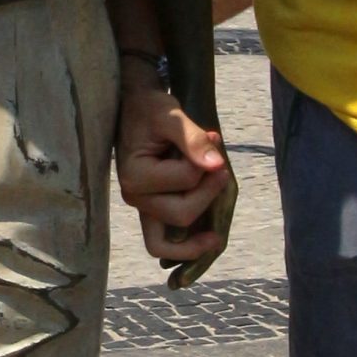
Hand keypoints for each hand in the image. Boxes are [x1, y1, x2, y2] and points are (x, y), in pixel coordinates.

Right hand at [114, 81, 234, 279]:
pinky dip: (185, 248)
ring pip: (171, 240)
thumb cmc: (152, 110)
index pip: (185, 181)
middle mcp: (134, 197)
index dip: (206, 163)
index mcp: (135, 176)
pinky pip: (163, 243)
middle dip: (208, 192)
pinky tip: (207, 243)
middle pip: (182, 214)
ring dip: (197, 235)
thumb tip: (217, 166)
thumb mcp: (172, 117)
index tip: (213, 137)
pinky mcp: (151, 210)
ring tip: (218, 235)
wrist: (136, 108)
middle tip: (222, 169)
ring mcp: (142, 207)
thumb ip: (194, 141)